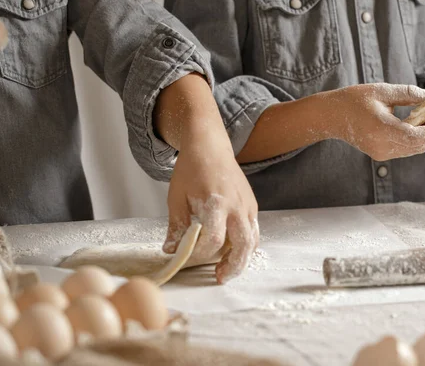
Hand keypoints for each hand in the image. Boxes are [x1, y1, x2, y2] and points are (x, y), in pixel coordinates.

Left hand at [154, 73, 258, 283]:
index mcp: (216, 203)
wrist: (210, 147)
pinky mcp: (252, 205)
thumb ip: (177, 226)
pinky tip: (233, 253)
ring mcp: (247, 205)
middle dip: (232, 266)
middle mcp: (236, 206)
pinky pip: (253, 231)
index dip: (200, 255)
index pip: (213, 240)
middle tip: (219, 278)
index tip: (187, 259)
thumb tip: (171, 251)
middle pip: (242, 244)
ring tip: (225, 270)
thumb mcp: (176, 198)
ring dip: (241, 259)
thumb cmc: (191, 170)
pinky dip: (246, 246)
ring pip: (252, 240)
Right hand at [329, 83, 424, 160]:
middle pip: (419, 146)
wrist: (332, 116)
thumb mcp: (383, 91)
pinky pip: (406, 149)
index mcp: (383, 129)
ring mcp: (382, 153)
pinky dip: (417, 140)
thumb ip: (410, 94)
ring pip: (414, 149)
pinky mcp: (381, 155)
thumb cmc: (354, 100)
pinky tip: (424, 127)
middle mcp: (383, 147)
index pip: (417, 136)